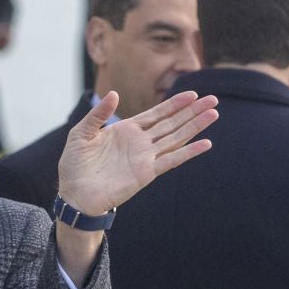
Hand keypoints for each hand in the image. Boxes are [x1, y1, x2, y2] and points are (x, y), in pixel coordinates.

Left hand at [56, 90, 218, 216]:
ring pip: (176, 138)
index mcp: (127, 130)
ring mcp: (145, 158)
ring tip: (213, 114)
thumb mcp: (81, 133)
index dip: (175, 104)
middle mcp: (140, 142)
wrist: (74, 195)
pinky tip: (205, 144)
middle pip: (172, 123)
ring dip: (195, 127)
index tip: (193, 94)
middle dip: (192, 112)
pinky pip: (172, 161)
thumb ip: (98, 114)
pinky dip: (189, 152)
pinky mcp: (146, 173)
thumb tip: (114, 94)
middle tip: (214, 99)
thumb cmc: (74, 166)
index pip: (157, 113)